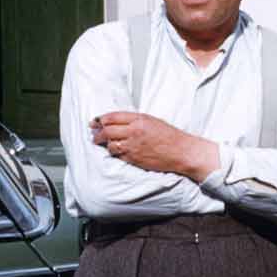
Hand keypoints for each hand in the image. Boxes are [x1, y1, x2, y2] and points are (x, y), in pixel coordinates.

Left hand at [91, 112, 218, 180]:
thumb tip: (114, 121)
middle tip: (94, 135)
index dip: (100, 119)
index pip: (112, 117)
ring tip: (102, 144)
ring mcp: (133, 146)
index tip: (95, 121)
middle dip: (97, 133)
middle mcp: (134, 132)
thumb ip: (133, 120)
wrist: (181, 152)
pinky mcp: (134, 159)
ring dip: (104, 144)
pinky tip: (115, 151)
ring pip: (110, 144)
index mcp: (139, 119)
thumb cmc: (169, 135)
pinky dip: (114, 153)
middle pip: (107, 131)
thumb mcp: (152, 120)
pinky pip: (117, 156)